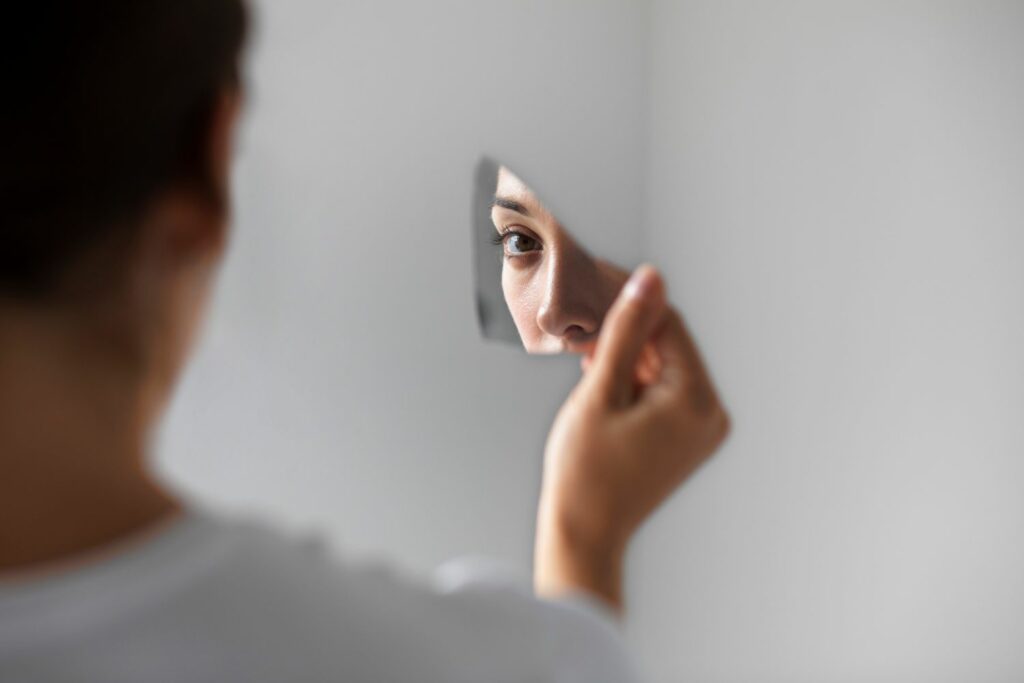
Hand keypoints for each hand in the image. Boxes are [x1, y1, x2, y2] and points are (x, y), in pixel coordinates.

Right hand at [534, 265, 729, 612]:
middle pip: (671, 346)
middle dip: (628, 332)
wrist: (584, 533)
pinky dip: (634, 380)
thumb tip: (650, 278)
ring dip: (627, 356)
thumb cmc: (585, 471)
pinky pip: (664, 392)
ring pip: (665, 368)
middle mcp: (711, 414)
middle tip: (585, 324)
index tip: (598, 283)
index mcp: (698, 402)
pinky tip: (601, 378)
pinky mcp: (686, 440)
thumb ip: (627, 331)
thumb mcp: (601, 391)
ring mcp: (702, 430)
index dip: (633, 300)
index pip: (670, 325)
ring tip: (586, 358)